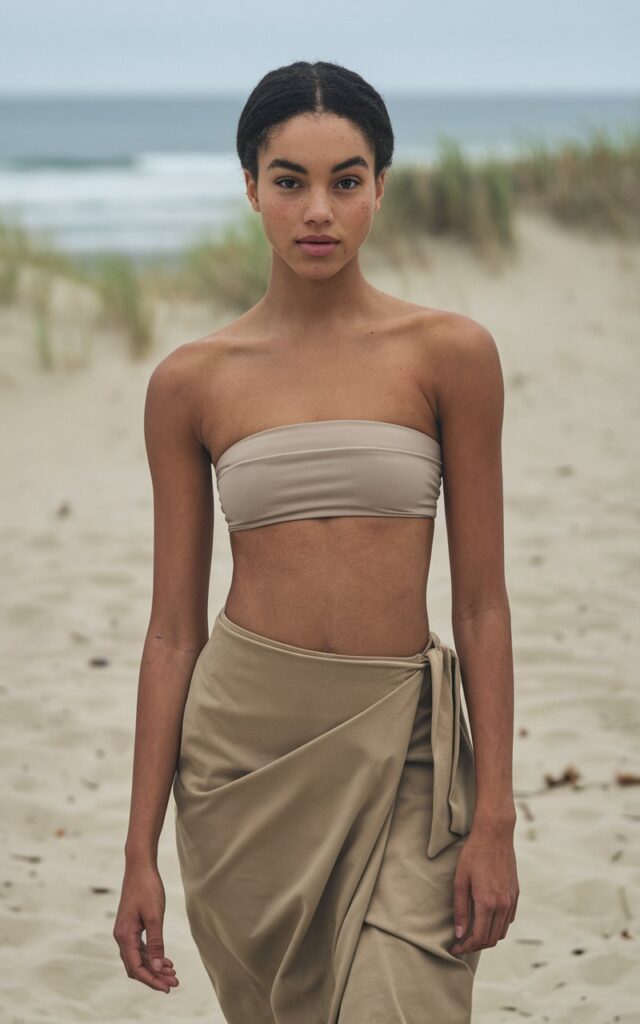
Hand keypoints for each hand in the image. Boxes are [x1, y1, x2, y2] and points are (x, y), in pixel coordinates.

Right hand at [113, 862, 178, 992]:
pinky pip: (139, 948)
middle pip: (136, 966)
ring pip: (138, 958)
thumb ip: (155, 942)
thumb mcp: (154, 916)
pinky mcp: (131, 926)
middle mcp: (121, 936)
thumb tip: (156, 967)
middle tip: (174, 983)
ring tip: (173, 973)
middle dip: (154, 977)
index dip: (151, 980)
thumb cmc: (147, 888)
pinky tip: (165, 959)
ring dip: (154, 967)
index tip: (167, 988)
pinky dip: (151, 956)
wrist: (139, 866)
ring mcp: (125, 931)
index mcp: (125, 936)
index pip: (136, 967)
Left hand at [449, 821, 518, 955]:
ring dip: (487, 937)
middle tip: (461, 943)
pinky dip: (497, 926)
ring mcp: (511, 900)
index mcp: (487, 903)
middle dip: (475, 945)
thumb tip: (459, 933)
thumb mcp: (460, 880)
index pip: (478, 938)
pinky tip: (486, 919)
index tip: (455, 949)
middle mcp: (502, 905)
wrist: (495, 834)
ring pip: (501, 931)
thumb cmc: (474, 854)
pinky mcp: (516, 894)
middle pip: (491, 939)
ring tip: (472, 933)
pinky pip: (508, 919)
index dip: (465, 947)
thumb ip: (460, 909)